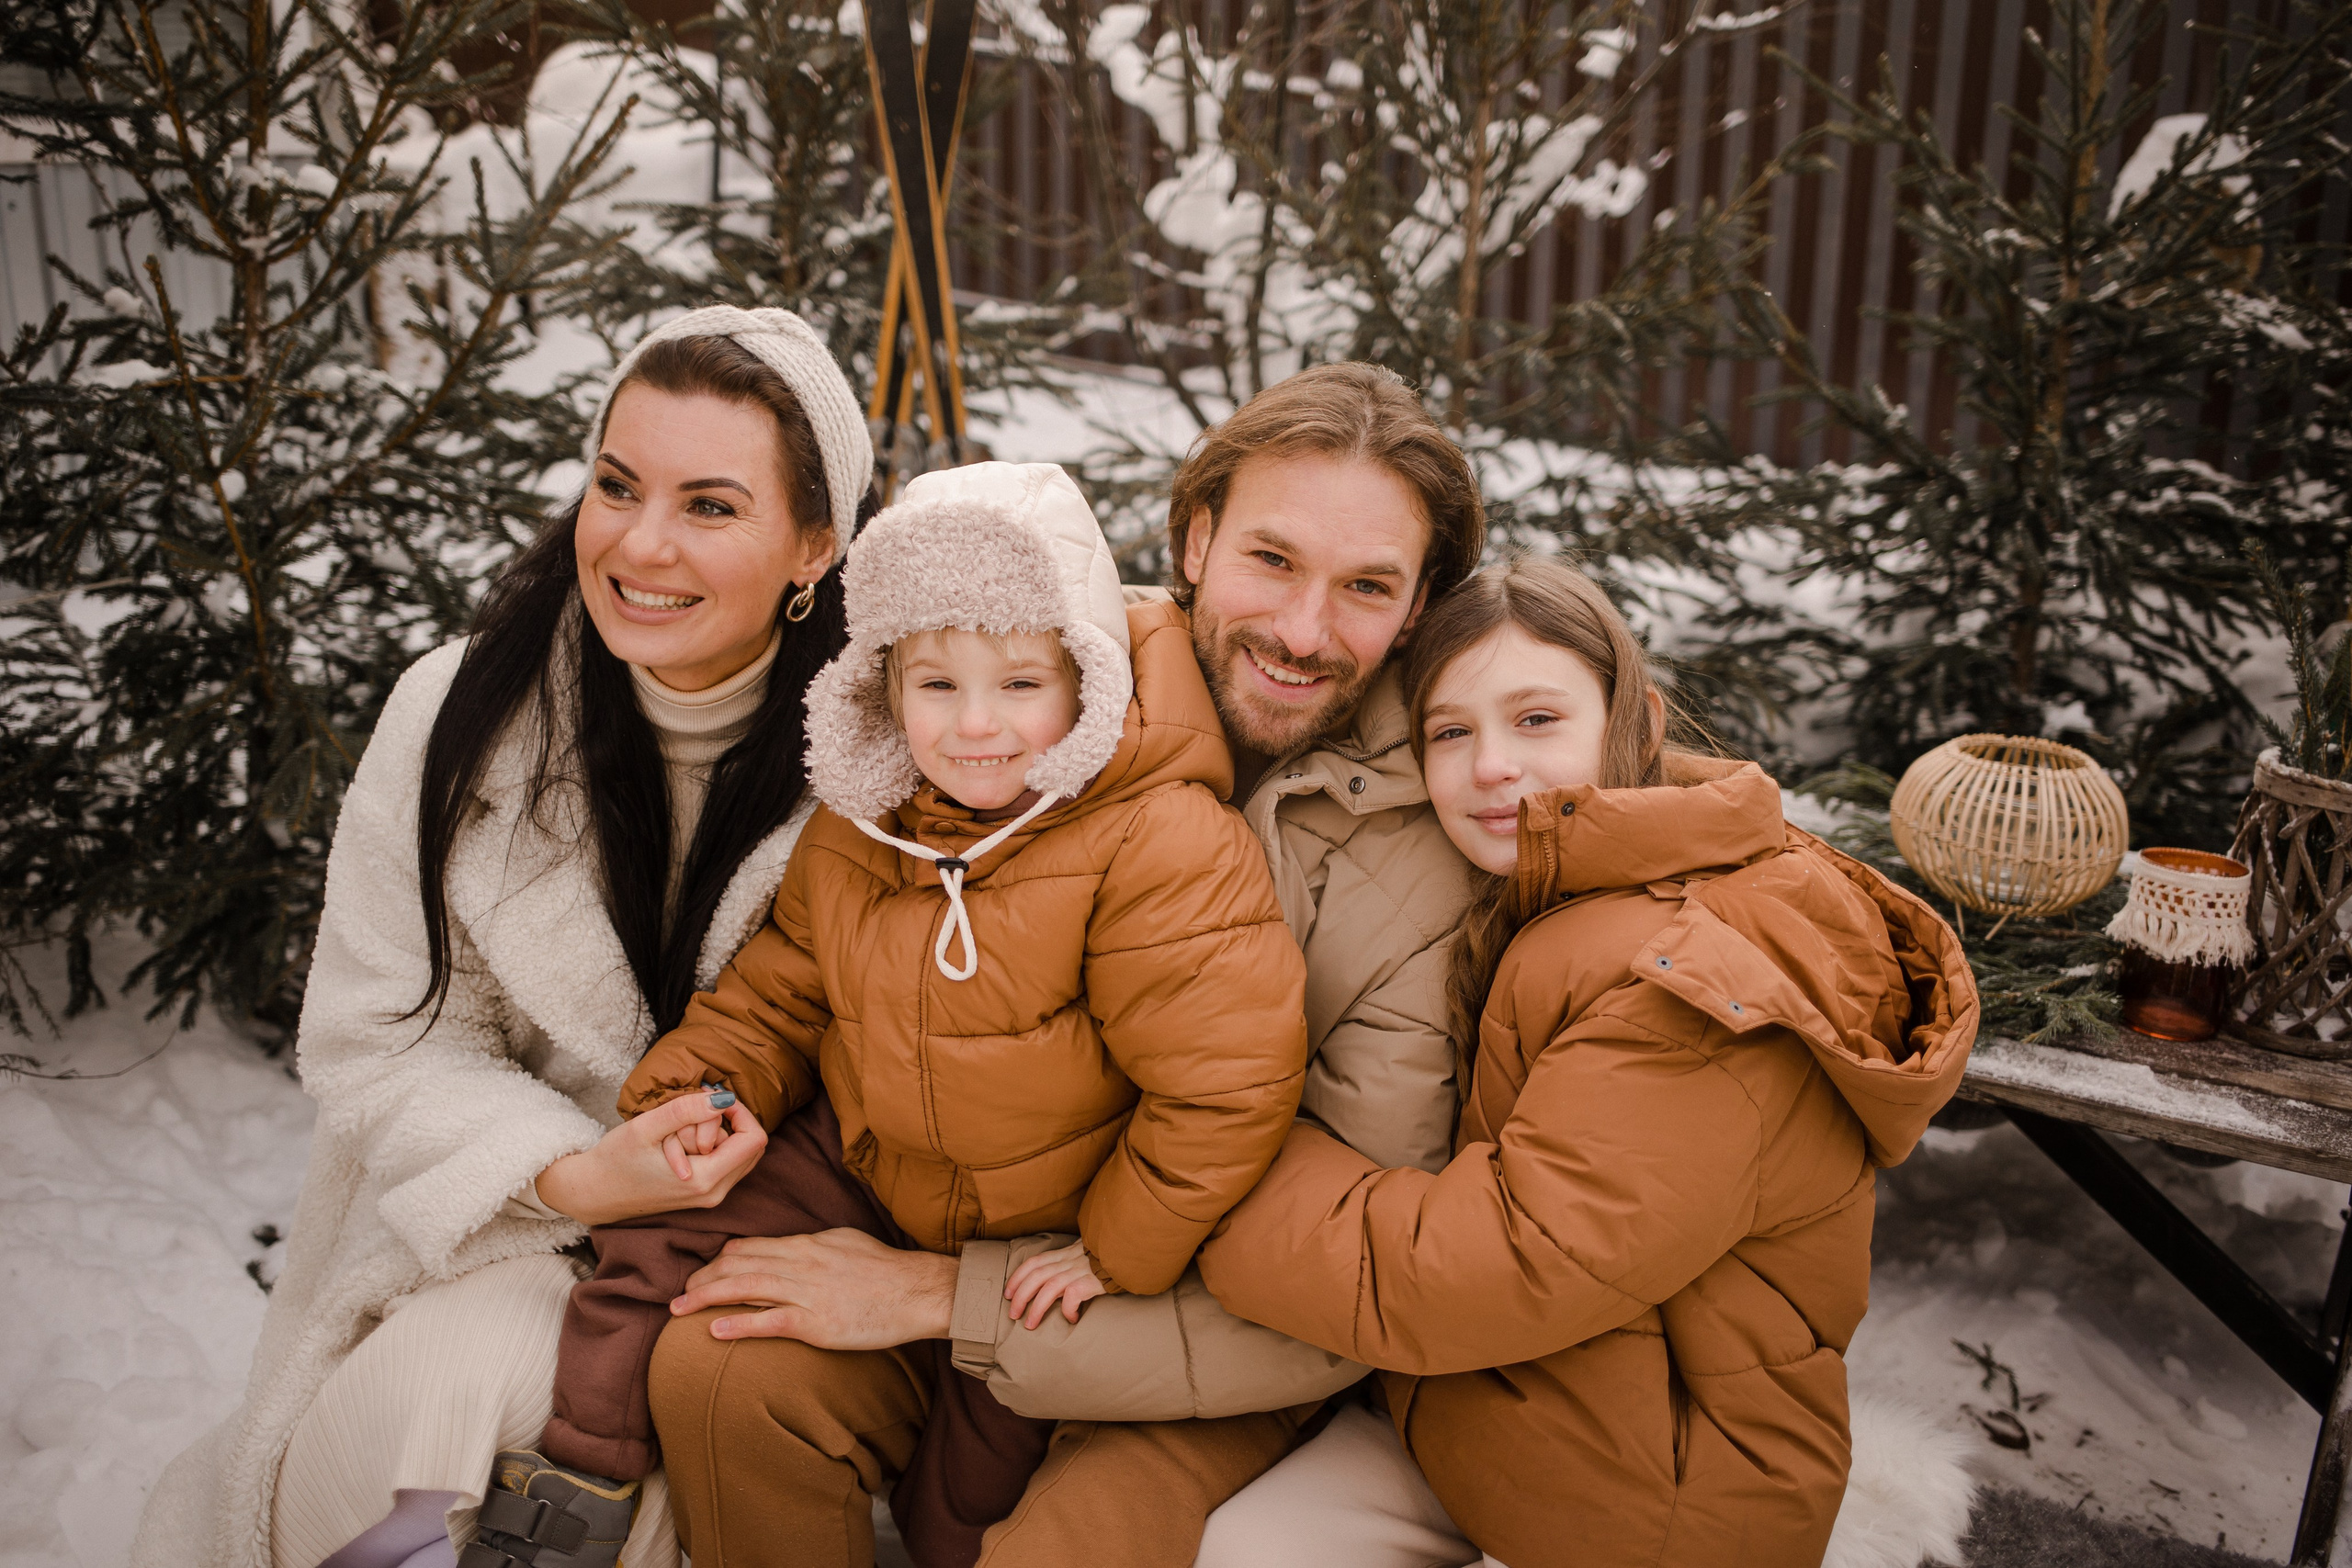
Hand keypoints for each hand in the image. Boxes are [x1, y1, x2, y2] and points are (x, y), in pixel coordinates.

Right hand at [534, 1091, 764, 1225]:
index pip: (754, 1139)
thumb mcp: (646, 1127)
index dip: (741, 1111)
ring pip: (739, 1155)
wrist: (593, 1193)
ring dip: (718, 1134)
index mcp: (706, 1180)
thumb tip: (724, 1098)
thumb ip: (686, 1111)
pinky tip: (681, 1139)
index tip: (712, 1098)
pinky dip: (712, 1146)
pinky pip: (725, 1164)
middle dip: (728, 1123)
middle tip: (692, 1111)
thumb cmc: (615, 1160)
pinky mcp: (702, 1195)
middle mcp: (714, 1194)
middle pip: (751, 1147)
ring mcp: (710, 1198)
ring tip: (679, 1128)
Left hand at [668, 1228, 956, 1348]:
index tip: (704, 1271)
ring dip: (706, 1297)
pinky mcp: (817, 1323)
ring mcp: (808, 1292)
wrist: (918, 1291)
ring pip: (745, 1287)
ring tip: (679, 1307)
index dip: (720, 1259)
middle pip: (738, 1264)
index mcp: (807, 1243)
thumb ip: (813, 1247)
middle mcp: (801, 1262)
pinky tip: (713, 1330)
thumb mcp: (845, 1243)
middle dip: (703, 1278)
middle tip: (679, 1292)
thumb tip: (788, 1249)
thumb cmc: (885, 1269)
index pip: (751, 1246)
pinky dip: (738, 1324)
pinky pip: (770, 1321)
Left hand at [1003, 1240, 1106, 1329]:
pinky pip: (1072, 1296)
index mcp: (1065, 1254)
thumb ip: (1071, 1261)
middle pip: (1036, 1276)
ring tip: (1030, 1325)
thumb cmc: (1109, 1256)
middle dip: (1020, 1296)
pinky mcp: (1092, 1281)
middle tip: (1012, 1314)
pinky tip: (1071, 1319)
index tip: (1008, 1293)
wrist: (1130, 1250)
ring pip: (1049, 1287)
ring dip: (1036, 1307)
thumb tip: (1056, 1278)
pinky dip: (1067, 1310)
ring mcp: (1080, 1270)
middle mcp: (1069, 1261)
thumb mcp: (1085, 1253)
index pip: (1034, 1262)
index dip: (1017, 1277)